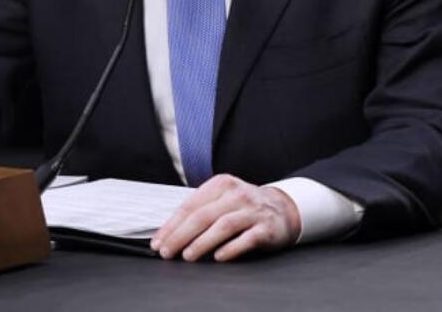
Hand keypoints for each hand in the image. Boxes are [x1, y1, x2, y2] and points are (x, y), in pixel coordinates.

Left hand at [150, 174, 300, 261]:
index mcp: (221, 184)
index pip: (190, 206)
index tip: (158, 242)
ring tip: (188, 255)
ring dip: (202, 242)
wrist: (283, 208)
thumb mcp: (223, 199)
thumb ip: (200, 210)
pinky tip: (218, 257)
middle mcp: (237, 194)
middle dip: (180, 235)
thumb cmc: (244, 206)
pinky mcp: (267, 227)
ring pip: (223, 226)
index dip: (171, 226)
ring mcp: (253, 210)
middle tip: (167, 252)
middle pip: (203, 216)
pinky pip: (247, 238)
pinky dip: (231, 248)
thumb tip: (169, 232)